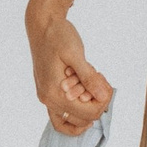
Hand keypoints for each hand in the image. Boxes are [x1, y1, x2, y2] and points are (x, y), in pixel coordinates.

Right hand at [27, 5, 112, 134]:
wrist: (42, 25)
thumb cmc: (57, 36)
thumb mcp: (76, 54)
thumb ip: (89, 78)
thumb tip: (103, 96)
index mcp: (54, 92)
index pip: (87, 113)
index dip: (103, 102)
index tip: (104, 82)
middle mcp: (48, 99)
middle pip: (81, 119)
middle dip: (96, 103)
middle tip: (99, 81)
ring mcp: (46, 97)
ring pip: (70, 122)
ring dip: (86, 108)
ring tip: (91, 86)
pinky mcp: (48, 92)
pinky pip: (62, 114)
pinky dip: (76, 111)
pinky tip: (85, 95)